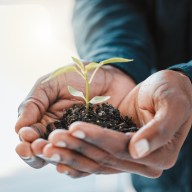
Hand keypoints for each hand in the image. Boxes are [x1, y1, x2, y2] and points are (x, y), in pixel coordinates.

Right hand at [15, 64, 135, 168]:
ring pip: (62, 155)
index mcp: (46, 119)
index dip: (26, 140)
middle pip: (44, 151)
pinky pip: (85, 154)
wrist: (109, 76)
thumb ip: (34, 103)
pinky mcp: (95, 141)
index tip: (26, 137)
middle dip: (36, 151)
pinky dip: (78, 158)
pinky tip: (72, 155)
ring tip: (49, 150)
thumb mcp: (51, 84)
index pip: (31, 136)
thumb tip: (18, 127)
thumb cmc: (78, 76)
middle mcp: (60, 132)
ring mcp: (78, 138)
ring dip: (53, 156)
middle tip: (36, 147)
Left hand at [46, 70, 191, 177]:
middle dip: (77, 147)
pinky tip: (59, 155)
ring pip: (96, 160)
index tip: (74, 126)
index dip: (97, 138)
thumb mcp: (172, 105)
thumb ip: (159, 129)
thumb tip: (137, 149)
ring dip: (72, 153)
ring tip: (48, 146)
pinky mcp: (118, 149)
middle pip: (105, 157)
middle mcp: (143, 160)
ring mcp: (129, 157)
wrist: (169, 89)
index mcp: (160, 153)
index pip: (121, 148)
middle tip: (52, 139)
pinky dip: (77, 156)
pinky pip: (95, 158)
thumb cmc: (173, 92)